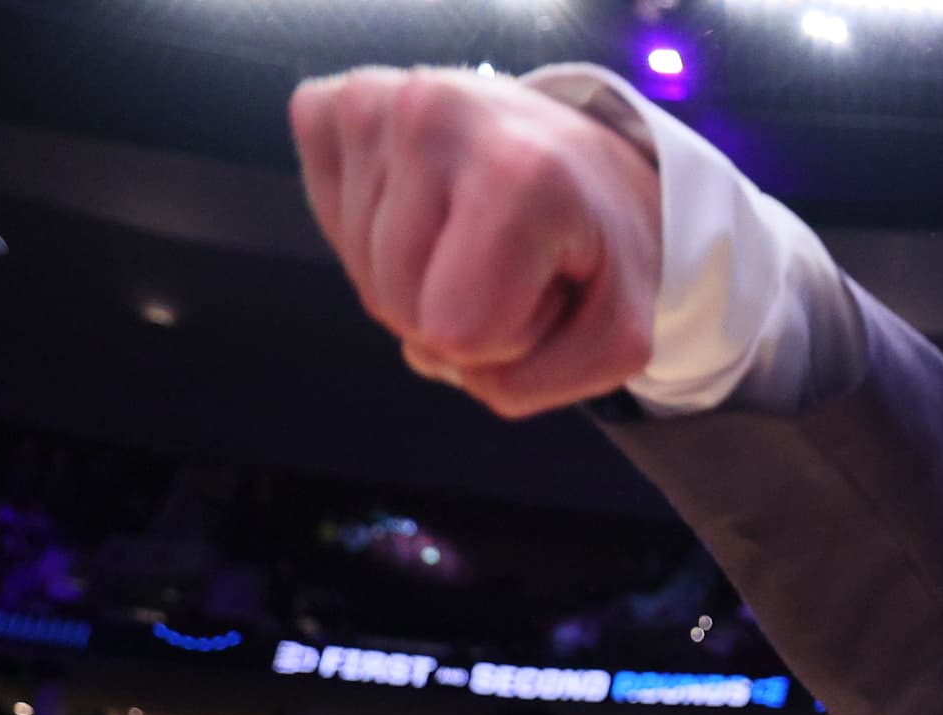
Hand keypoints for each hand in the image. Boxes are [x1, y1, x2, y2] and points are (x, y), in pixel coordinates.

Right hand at [290, 67, 662, 418]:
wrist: (579, 153)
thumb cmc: (600, 245)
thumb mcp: (617, 337)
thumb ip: (535, 383)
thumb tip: (429, 353)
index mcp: (520, 173)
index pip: (461, 333)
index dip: (508, 341)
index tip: (546, 288)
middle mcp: (432, 117)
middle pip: (399, 306)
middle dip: (457, 314)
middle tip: (509, 261)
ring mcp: (369, 103)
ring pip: (361, 275)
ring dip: (417, 279)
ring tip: (473, 228)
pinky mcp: (325, 105)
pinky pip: (325, 222)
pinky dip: (371, 235)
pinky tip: (425, 203)